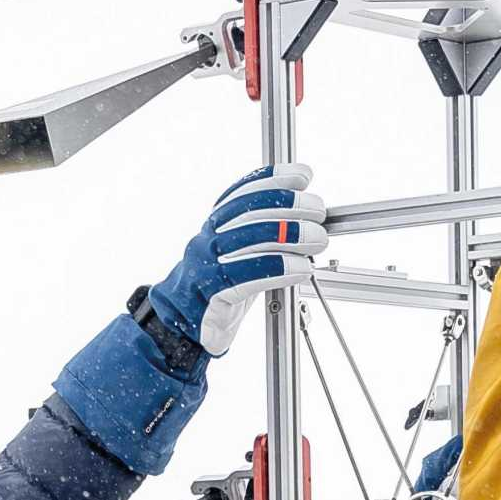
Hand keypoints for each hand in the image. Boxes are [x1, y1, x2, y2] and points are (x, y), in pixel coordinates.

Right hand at [145, 165, 327, 355]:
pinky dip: (280, 270)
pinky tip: (301, 269)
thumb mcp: (242, 254)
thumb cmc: (220, 287)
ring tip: (317, 239)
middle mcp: (208, 238)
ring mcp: (206, 264)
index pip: (244, 192)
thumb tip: (309, 215)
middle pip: (250, 211)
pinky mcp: (212, 293)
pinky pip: (247, 277)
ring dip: (292, 236)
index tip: (302, 176)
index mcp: (216, 224)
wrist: (182, 323)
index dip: (275, 179)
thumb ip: (267, 233)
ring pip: (251, 240)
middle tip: (318, 213)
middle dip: (291, 205)